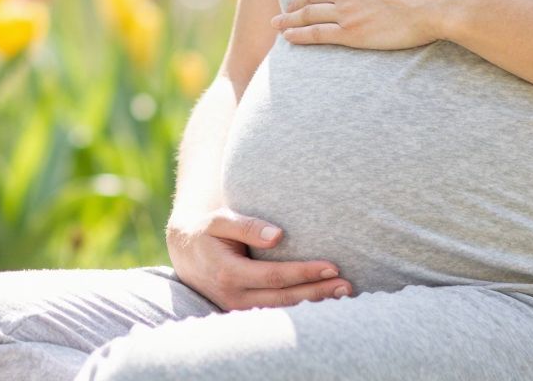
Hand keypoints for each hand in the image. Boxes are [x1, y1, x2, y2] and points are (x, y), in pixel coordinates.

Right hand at [165, 208, 353, 310]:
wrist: (185, 251)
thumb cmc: (206, 230)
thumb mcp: (220, 220)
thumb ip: (246, 225)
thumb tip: (278, 235)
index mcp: (228, 273)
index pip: (274, 276)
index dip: (304, 273)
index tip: (331, 266)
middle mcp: (233, 296)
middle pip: (283, 299)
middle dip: (316, 293)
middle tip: (347, 286)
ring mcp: (237, 308)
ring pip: (281, 310)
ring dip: (312, 303)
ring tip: (342, 294)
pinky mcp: (242, 311)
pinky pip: (274, 312)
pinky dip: (299, 307)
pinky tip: (322, 300)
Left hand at [271, 0, 462, 49]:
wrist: (438, 1)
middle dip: (293, 4)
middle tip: (282, 12)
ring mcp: (347, 11)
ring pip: (309, 15)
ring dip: (289, 20)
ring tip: (277, 26)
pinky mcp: (352, 33)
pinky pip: (317, 34)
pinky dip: (299, 35)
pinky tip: (288, 38)